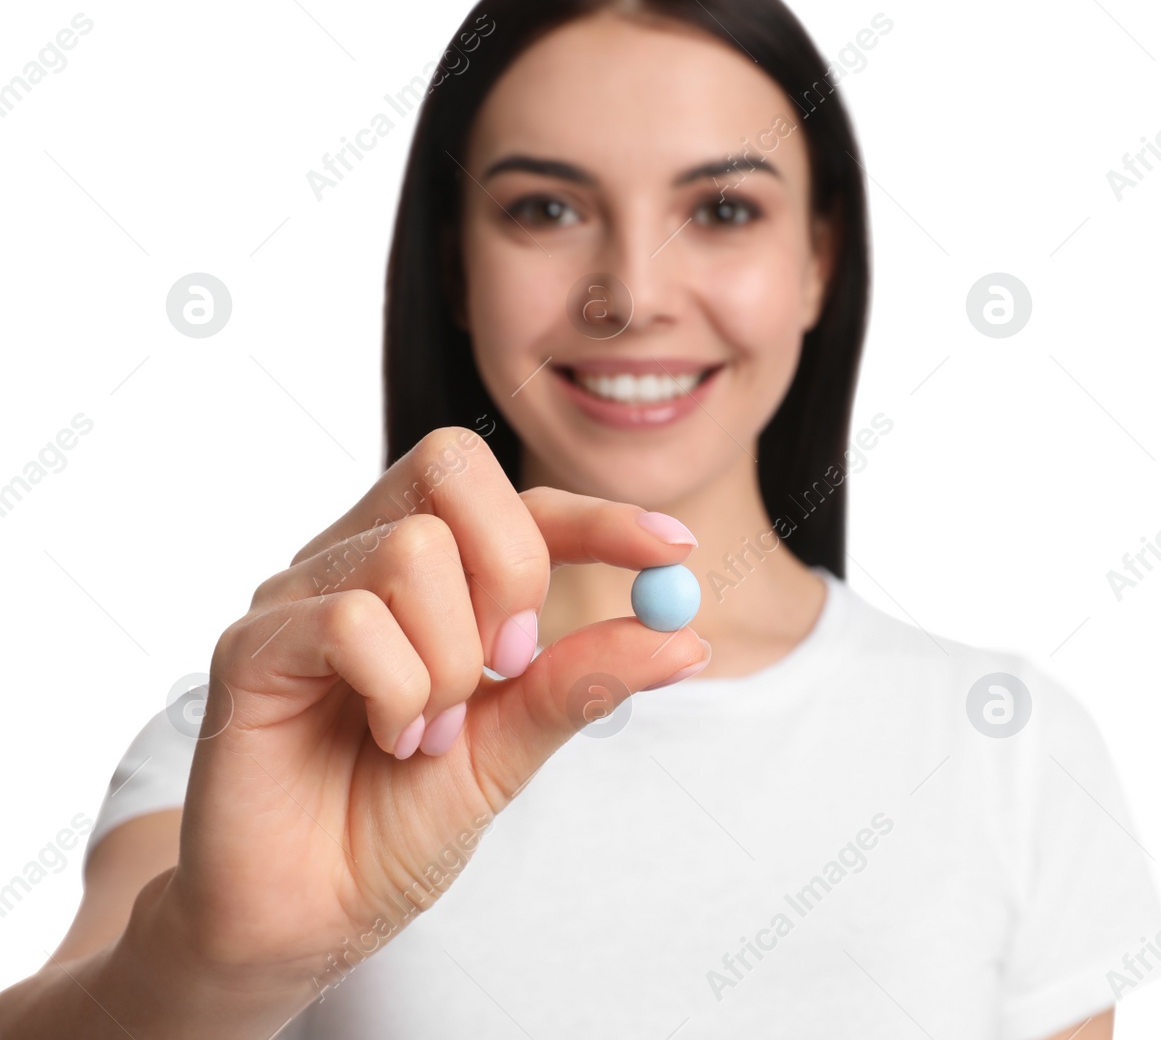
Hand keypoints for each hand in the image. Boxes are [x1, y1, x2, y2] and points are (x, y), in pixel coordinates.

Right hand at [154, 426, 706, 1002]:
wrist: (306, 914)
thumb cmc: (396, 820)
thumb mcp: (514, 745)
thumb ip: (582, 682)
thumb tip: (687, 637)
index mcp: (427, 572)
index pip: (518, 501)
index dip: (598, 515)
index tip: (675, 549)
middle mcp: (358, 558)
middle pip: (453, 467)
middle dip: (513, 570)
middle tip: (510, 664)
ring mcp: (299, 594)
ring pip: (412, 551)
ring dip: (451, 660)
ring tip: (431, 733)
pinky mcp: (252, 646)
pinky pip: (350, 620)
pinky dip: (398, 689)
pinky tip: (391, 738)